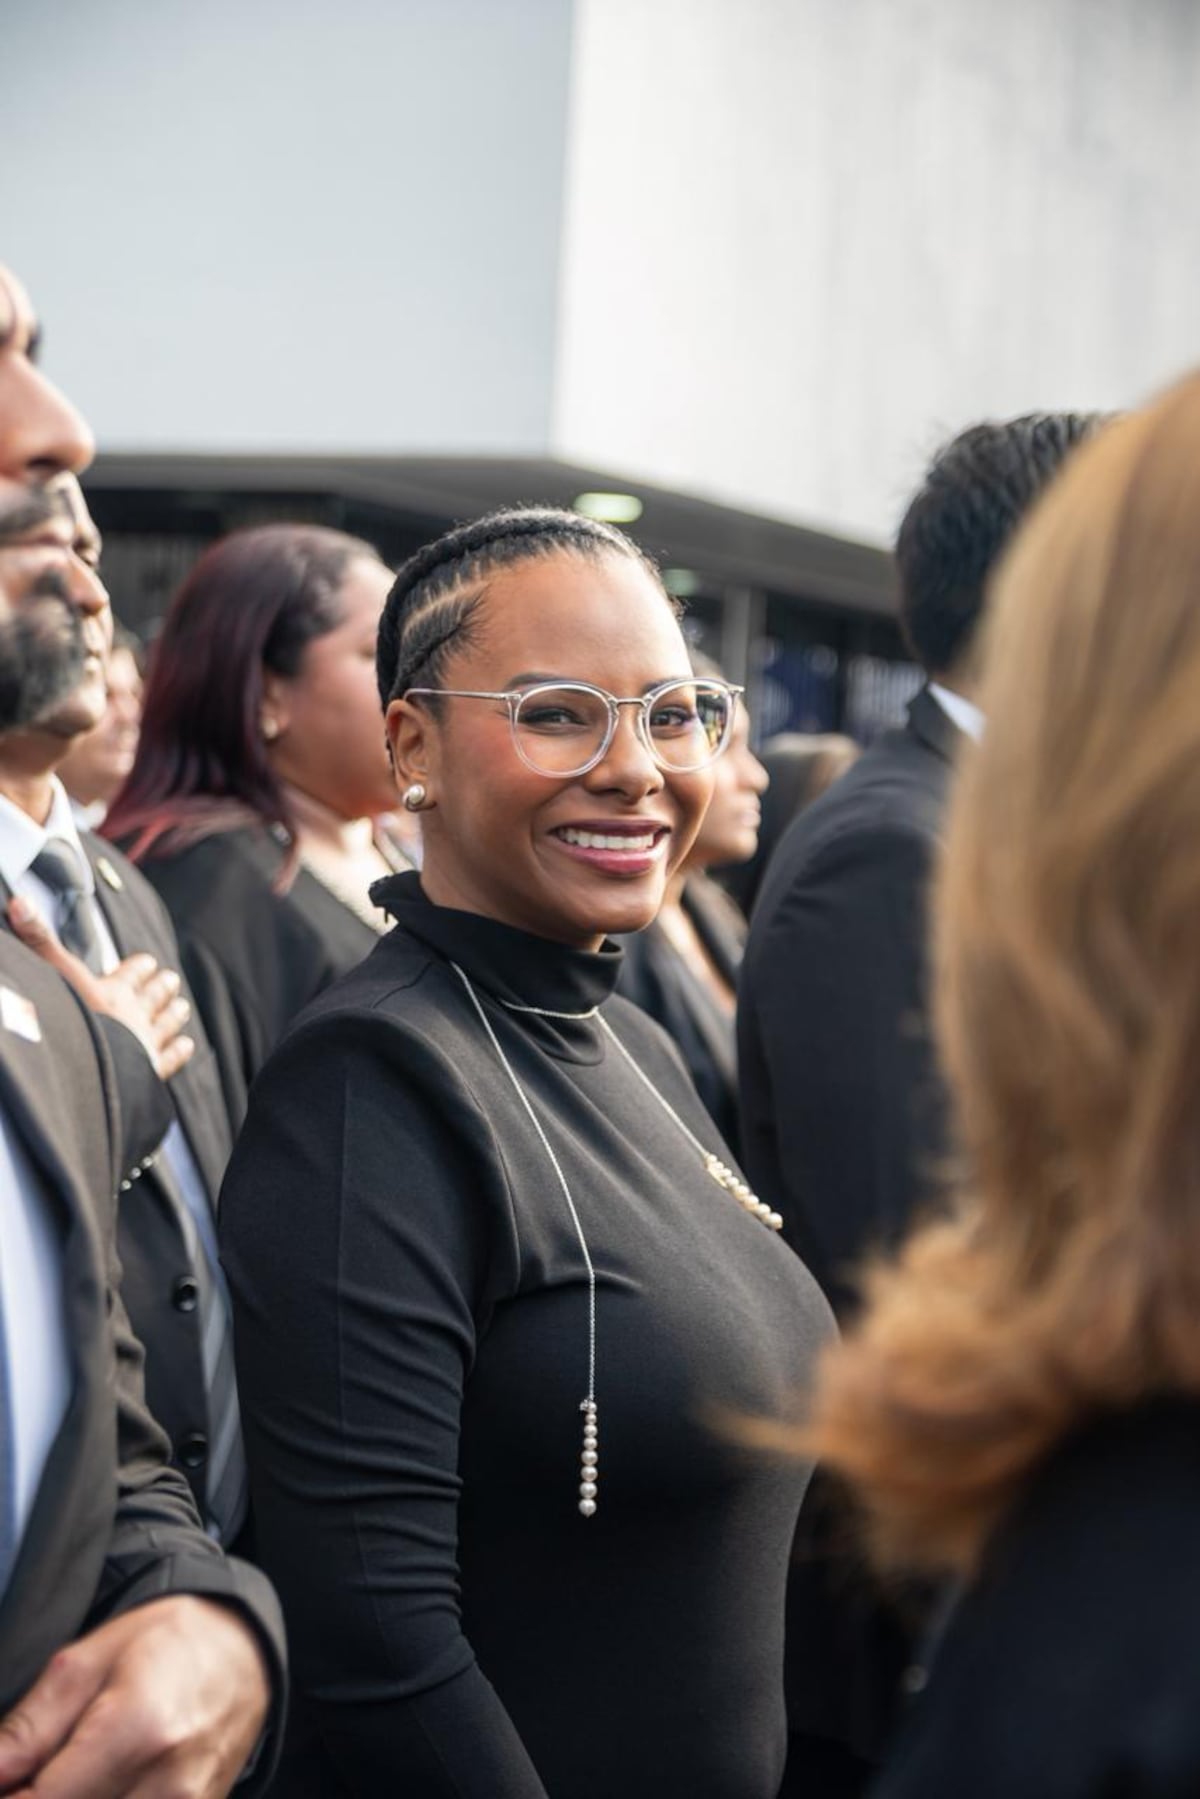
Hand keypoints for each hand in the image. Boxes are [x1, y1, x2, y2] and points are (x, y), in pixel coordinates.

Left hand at [0, 1595, 270, 1797]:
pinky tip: (97, 1784)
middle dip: (38, 1798)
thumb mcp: (86, 1661)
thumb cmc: (166, 1642)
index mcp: (136, 1729)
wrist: (244, 1650)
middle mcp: (168, 1782)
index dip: (11, 1795)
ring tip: (66, 1775)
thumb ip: (29, 1728)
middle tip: (32, 1775)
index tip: (8, 1778)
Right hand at [6, 895, 194, 1078]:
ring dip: (174, 1013)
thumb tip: (19, 902)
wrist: (83, 1067)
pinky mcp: (150, 1071)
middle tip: (172, 979)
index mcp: (110, 991)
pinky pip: (170, 1058)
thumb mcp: (49, 974)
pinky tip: (187, 1045)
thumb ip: (38, 940)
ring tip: (182, 1006)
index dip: (140, 967)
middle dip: (161, 987)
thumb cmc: (63, 1019)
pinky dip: (179, 1050)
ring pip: (166, 1023)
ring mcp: (144, 1043)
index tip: (149, 961)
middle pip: (153, 996)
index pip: (131, 973)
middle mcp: (132, 1014)